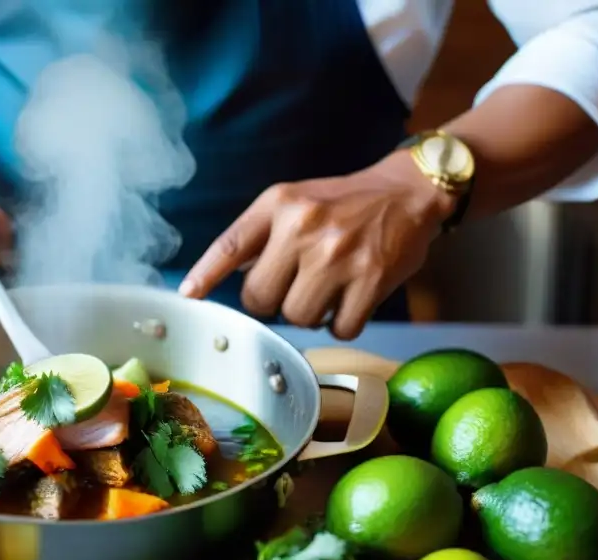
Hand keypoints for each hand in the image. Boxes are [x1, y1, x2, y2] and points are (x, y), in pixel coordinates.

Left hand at [179, 151, 456, 339]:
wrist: (408, 192)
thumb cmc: (342, 204)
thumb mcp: (294, 202)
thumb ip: (261, 236)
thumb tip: (228, 280)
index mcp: (279, 204)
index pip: (231, 245)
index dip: (206, 274)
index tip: (188, 296)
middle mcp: (304, 226)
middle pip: (261, 299)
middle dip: (274, 301)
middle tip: (295, 286)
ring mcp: (338, 255)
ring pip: (298, 317)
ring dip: (310, 314)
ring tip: (328, 289)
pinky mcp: (371, 279)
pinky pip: (339, 328)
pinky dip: (343, 323)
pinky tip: (351, 300)